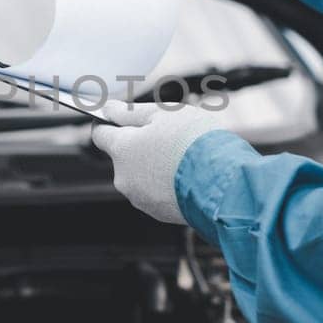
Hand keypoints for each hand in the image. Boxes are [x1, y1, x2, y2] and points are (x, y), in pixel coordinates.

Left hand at [91, 100, 225, 223]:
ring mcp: (139, 198)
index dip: (109, 123)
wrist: (223, 183)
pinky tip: (186, 176)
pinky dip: (166, 183)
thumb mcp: (163, 114)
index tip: (121, 118)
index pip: (99, 134)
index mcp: (121, 149)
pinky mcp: (157, 213)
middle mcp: (123, 177)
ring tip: (183, 158)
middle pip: (123, 156)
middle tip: (168, 136)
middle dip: (140, 146)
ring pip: (140, 175)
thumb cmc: (194, 142)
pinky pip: (155, 192)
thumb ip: (131, 112)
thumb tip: (109, 109)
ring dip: (154, 165)